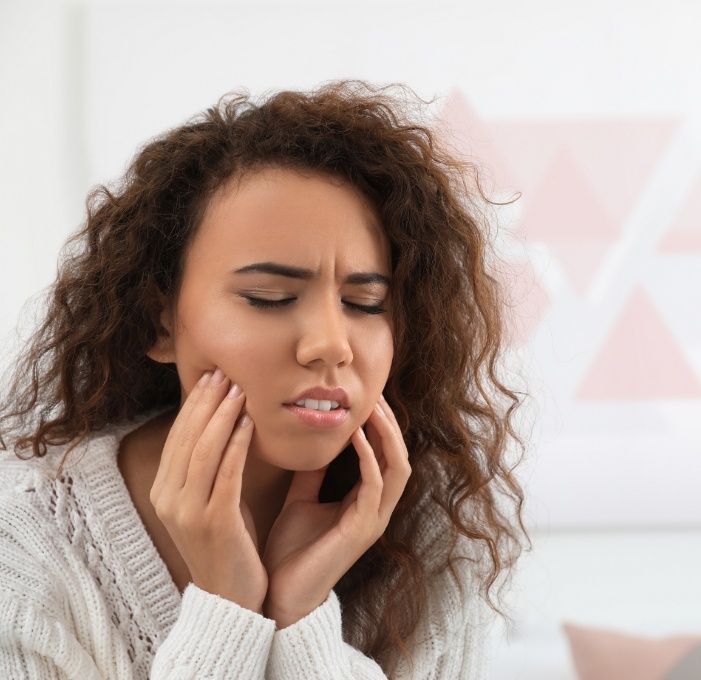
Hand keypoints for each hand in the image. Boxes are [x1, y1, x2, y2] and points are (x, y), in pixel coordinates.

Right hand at [150, 368, 267, 611]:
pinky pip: (227, 473)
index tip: (212, 377)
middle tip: (225, 373)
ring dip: (222, 416)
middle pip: (188, 437)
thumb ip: (210, 466)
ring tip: (239, 390)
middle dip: (207, 402)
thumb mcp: (210, 499)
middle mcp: (169, 499)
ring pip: (204, 451)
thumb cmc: (228, 541)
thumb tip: (225, 421)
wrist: (231, 597)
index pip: (178, 437)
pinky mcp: (214, 522)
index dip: (194, 404)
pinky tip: (250, 423)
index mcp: (164, 491)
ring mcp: (188, 512)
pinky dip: (238, 444)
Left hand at [262, 395, 410, 627]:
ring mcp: (372, 520)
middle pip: (399, 457)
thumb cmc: (291, 550)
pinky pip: (374, 486)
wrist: (280, 594)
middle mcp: (375, 509)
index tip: (365, 396)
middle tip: (374, 393)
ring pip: (397, 468)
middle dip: (390, 424)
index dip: (380, 426)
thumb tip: (312, 439)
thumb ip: (312, 472)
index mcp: (363, 502)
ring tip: (372, 407)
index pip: (385, 456)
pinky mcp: (362, 530)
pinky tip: (355, 436)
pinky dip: (369, 457)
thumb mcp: (301, 499)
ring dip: (386, 435)